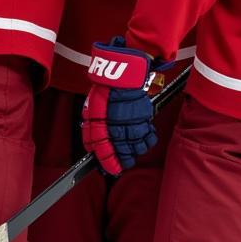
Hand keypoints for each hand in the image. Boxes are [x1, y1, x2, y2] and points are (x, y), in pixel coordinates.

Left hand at [82, 38, 164, 174]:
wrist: (124, 72)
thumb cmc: (107, 88)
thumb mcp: (93, 106)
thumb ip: (92, 127)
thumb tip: (93, 145)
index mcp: (100, 120)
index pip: (102, 148)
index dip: (106, 162)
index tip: (109, 169)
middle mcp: (116, 122)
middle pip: (121, 150)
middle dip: (121, 160)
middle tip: (121, 164)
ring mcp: (132, 120)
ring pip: (135, 145)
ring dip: (133, 152)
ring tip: (131, 154)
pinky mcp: (144, 116)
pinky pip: (148, 135)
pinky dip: (147, 141)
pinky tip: (143, 141)